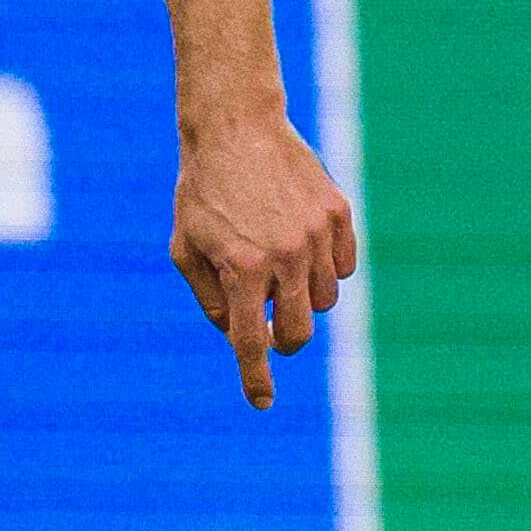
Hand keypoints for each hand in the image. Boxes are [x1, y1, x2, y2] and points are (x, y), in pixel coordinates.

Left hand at [171, 114, 357, 410]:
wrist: (236, 128)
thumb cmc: (202, 192)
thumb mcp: (186, 249)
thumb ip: (210, 299)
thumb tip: (239, 336)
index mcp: (241, 269)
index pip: (251, 342)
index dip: (256, 379)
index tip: (261, 403)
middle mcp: (285, 256)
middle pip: (298, 331)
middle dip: (282, 341)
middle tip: (269, 330)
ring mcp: (316, 235)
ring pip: (324, 300)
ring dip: (303, 300)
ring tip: (277, 269)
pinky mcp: (338, 215)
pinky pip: (344, 267)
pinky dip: (326, 271)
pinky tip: (301, 250)